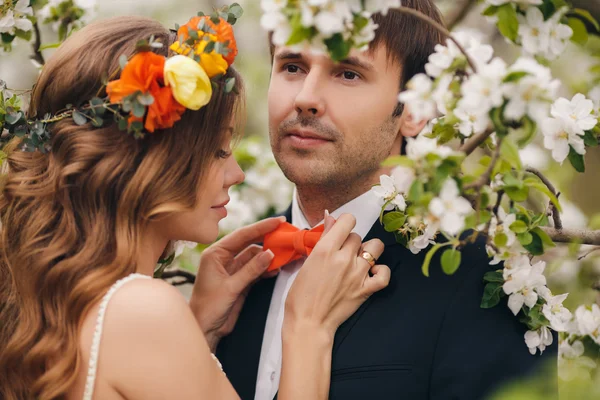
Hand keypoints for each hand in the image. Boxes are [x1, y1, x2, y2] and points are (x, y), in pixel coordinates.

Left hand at [189, 216, 284, 350]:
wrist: (205, 329)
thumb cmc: (208, 308)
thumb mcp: (231, 288)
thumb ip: (251, 270)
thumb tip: (270, 253)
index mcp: (215, 254)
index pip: (242, 235)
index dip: (261, 227)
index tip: (278, 221)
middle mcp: (223, 258)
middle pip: (249, 243)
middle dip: (267, 238)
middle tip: (285, 233)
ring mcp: (233, 269)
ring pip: (255, 256)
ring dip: (269, 256)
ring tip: (285, 254)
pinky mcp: (240, 280)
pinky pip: (256, 269)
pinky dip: (266, 269)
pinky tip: (276, 269)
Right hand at [284, 213, 390, 338]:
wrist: (308, 323)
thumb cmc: (301, 296)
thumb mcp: (307, 262)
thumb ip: (323, 238)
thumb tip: (330, 217)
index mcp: (326, 249)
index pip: (347, 220)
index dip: (344, 223)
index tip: (340, 231)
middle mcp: (344, 258)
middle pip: (357, 236)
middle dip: (349, 242)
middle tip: (340, 254)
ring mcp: (357, 274)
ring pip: (375, 247)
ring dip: (367, 251)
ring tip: (357, 260)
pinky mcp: (366, 290)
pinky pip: (384, 273)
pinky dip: (381, 272)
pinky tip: (371, 273)